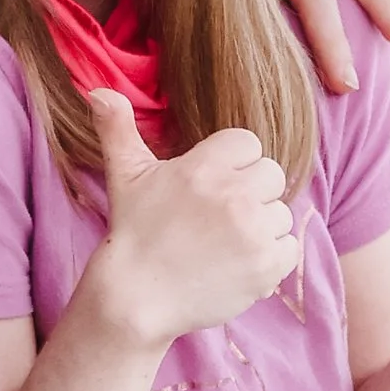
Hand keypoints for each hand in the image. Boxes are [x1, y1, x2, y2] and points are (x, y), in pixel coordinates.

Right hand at [82, 88, 297, 350]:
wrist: (135, 300)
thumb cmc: (133, 234)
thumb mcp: (125, 175)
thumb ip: (118, 128)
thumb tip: (98, 90)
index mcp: (204, 167)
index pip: (249, 144)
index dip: (233, 166)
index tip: (211, 189)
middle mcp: (234, 195)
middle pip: (272, 175)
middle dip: (251, 194)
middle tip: (219, 219)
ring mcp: (253, 231)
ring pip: (282, 213)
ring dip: (261, 228)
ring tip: (225, 244)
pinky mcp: (266, 266)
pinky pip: (290, 248)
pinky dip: (271, 259)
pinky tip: (239, 264)